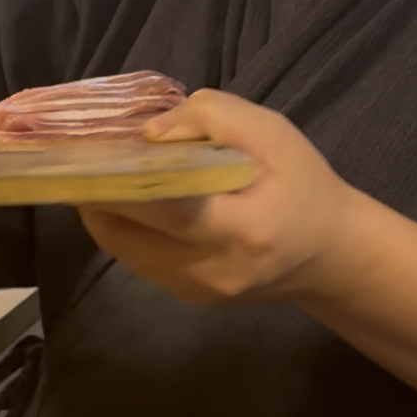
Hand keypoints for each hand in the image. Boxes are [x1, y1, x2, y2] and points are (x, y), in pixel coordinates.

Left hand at [79, 88, 357, 308]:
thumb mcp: (274, 134)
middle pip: (127, 234)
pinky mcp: (187, 299)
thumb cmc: (304, 187)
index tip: (90, 152)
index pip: (164, 207)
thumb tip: (150, 133)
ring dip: (107, 212)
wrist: (329, 255)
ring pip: (123, 249)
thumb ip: (214, 117)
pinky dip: (127, 228)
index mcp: (243, 229)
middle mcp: (213, 271)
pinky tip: (131, 200)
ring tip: (106, 174)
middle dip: (98, 194)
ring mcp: (196, 292)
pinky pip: (138, 259)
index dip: (118, 180)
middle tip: (87, 157)